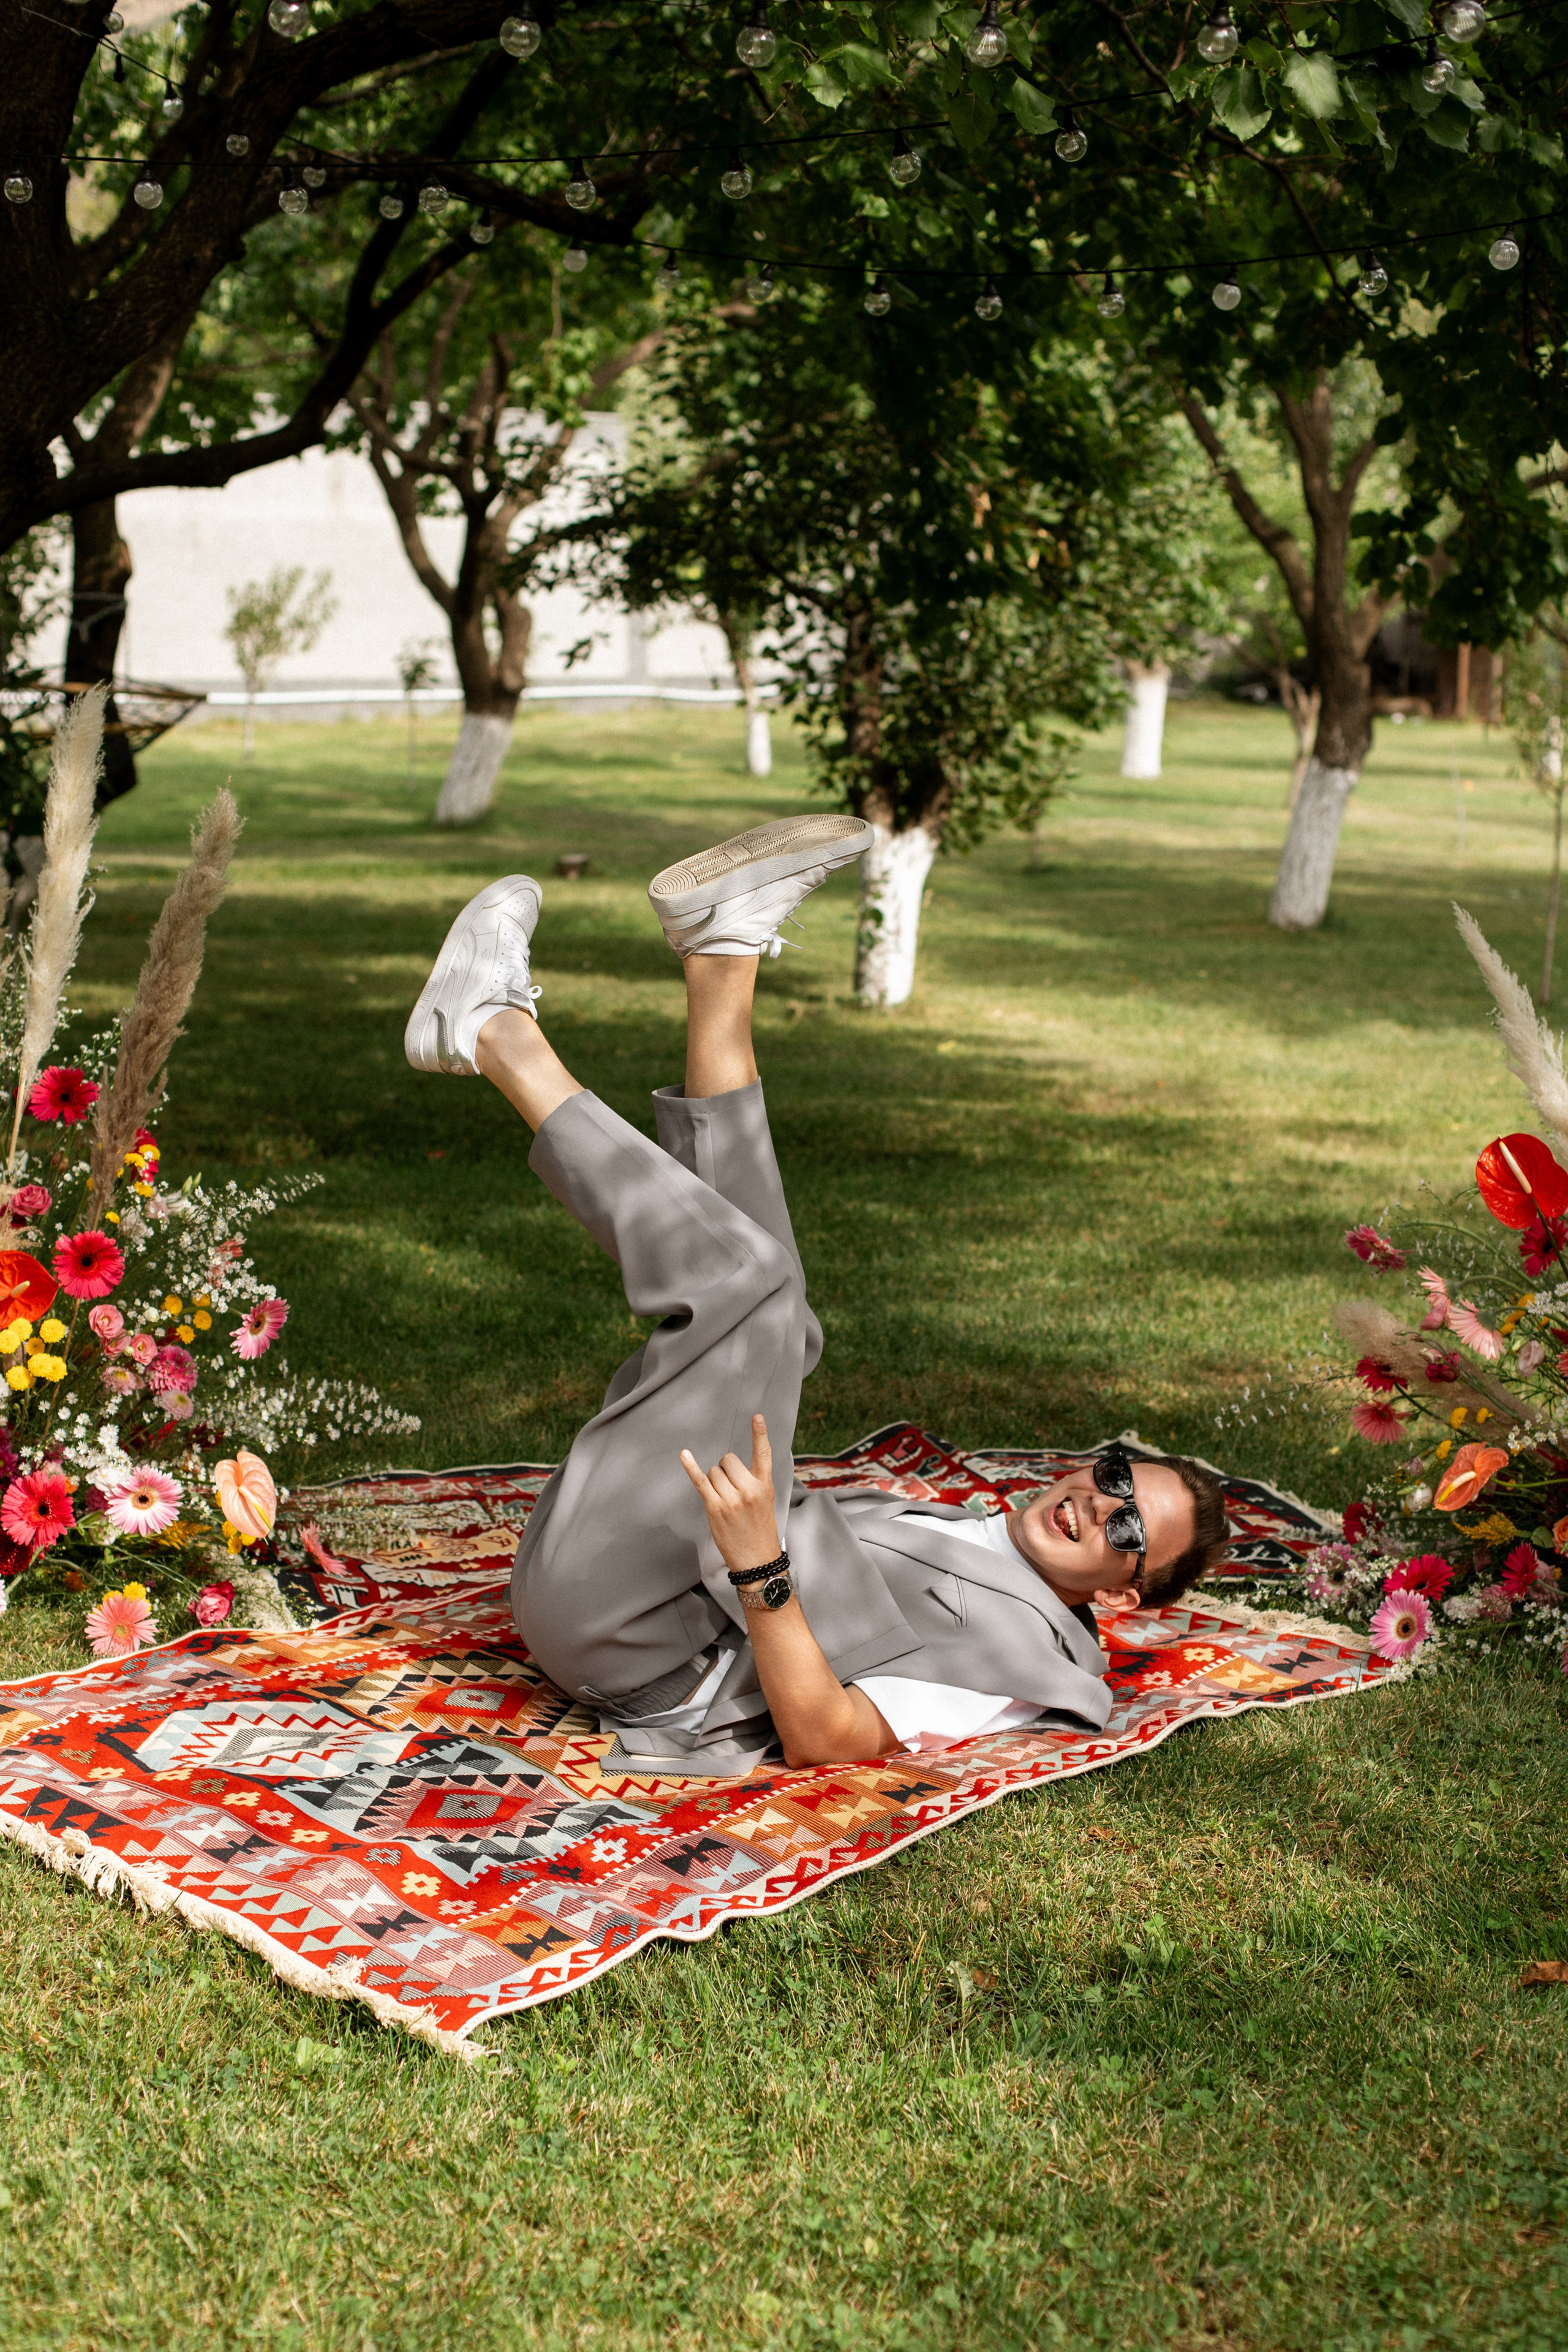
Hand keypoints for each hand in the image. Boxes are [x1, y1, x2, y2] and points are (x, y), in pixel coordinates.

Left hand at [679, 1413, 778, 1573]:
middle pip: (727, 1460)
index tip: (756, 1416)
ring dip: (714, 1481)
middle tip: (731, 1489)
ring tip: (724, 1500)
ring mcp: (731, 1499)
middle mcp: (749, 1489)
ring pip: (713, 1471)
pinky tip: (684, 1455)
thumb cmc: (760, 1530)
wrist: (757, 1560)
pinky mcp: (715, 1508)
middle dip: (725, 1470)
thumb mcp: (767, 1502)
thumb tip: (729, 1466)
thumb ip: (753, 1482)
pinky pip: (700, 1481)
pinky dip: (691, 1467)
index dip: (760, 1434)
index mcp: (765, 1485)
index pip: (764, 1454)